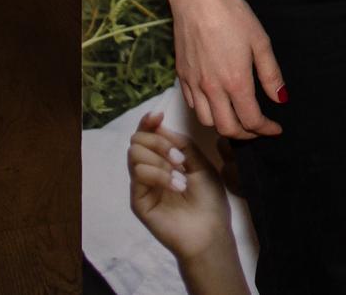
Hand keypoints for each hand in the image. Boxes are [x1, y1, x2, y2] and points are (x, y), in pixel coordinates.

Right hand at [128, 112, 235, 263]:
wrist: (210, 230)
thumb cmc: (209, 199)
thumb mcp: (200, 163)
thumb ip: (181, 144)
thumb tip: (160, 124)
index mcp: (164, 159)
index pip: (147, 134)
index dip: (148, 122)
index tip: (158, 115)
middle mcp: (150, 169)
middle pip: (137, 140)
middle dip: (159, 142)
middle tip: (180, 158)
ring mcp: (142, 185)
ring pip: (135, 154)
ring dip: (161, 160)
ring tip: (181, 176)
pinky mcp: (139, 201)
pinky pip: (139, 175)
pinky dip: (160, 175)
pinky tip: (177, 186)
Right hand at [172, 0, 286, 139]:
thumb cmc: (232, 15)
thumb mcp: (260, 42)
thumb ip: (271, 74)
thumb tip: (281, 99)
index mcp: (235, 81)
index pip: (251, 120)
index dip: (265, 129)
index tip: (275, 128)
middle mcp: (212, 88)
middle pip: (227, 128)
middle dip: (246, 134)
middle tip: (258, 127)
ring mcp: (194, 83)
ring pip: (207, 121)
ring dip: (224, 126)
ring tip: (238, 118)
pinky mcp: (182, 76)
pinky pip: (193, 105)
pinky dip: (207, 112)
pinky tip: (217, 102)